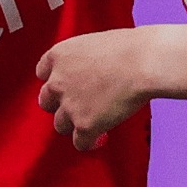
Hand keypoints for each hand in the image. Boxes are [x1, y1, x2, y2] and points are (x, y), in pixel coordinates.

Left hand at [36, 29, 153, 150]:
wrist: (144, 62)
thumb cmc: (130, 48)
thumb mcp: (94, 43)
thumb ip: (81, 60)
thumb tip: (89, 73)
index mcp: (59, 55)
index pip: (42, 72)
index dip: (56, 81)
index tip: (67, 86)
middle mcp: (57, 81)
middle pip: (47, 101)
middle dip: (61, 104)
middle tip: (81, 105)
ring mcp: (69, 105)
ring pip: (61, 125)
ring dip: (76, 124)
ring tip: (95, 121)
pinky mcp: (84, 125)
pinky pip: (80, 143)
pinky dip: (90, 142)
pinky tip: (101, 137)